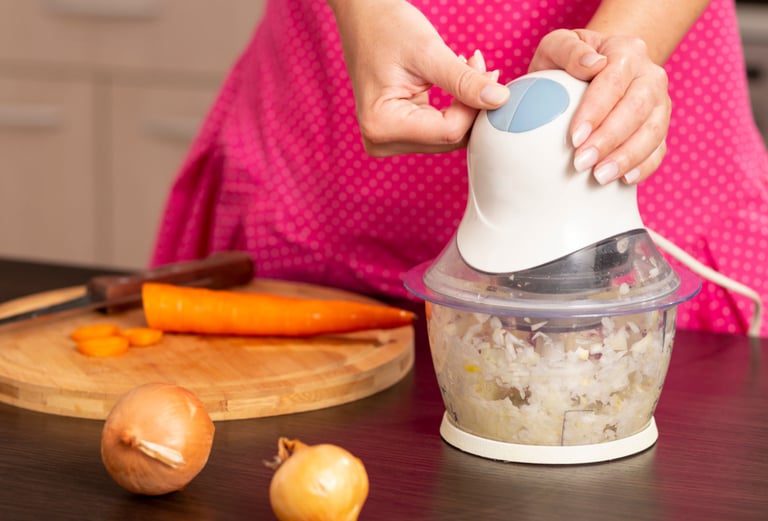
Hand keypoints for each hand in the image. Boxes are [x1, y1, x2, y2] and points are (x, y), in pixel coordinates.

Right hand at [329, 0, 509, 155]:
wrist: (362, 19)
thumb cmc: (385, 27)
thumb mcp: (428, 52)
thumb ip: (464, 81)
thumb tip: (500, 101)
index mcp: (382, 124)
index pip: (449, 131)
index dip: (475, 106)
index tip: (488, 72)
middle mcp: (381, 141)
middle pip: (448, 138)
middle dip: (472, 106)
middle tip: (480, 66)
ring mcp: (388, 141)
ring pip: (447, 136)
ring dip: (465, 106)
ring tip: (465, 67)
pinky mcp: (397, 135)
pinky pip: (438, 130)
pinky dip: (453, 108)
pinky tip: (453, 82)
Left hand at [530, 29, 670, 184]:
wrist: (592, 70)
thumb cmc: (568, 61)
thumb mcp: (558, 45)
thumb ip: (569, 50)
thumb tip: (591, 64)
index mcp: (626, 51)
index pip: (613, 82)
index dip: (595, 111)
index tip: (574, 137)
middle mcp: (650, 75)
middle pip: (637, 109)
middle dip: (609, 139)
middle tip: (581, 163)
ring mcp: (659, 102)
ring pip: (653, 131)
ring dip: (627, 157)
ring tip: (600, 177)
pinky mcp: (660, 127)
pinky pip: (659, 149)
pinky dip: (644, 167)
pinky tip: (624, 180)